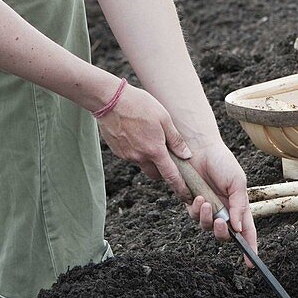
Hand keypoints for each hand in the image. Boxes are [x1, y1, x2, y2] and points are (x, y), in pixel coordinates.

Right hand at [96, 82, 194, 202]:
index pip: (171, 176)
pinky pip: (131, 156)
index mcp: (155, 150)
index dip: (180, 188)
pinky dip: (136, 150)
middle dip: (162, 171)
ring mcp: (127, 155)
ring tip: (148, 137)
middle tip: (166, 156)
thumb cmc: (140, 105)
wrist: (110, 101)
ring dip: (148, 158)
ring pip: (142, 163)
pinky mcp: (118, 151)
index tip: (187, 196)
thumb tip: (186, 155)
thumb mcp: (164, 118)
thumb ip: (175, 139)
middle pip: (155, 174)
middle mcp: (140, 157)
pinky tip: (135, 133)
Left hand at [184, 141, 257, 265]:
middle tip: (220, 223)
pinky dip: (196, 210)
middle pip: (224, 235)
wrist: (200, 148)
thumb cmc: (222, 162)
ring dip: (207, 219)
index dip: (250, 248)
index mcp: (239, 207)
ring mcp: (208, 208)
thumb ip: (239, 206)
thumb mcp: (237, 182)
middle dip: (222, 233)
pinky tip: (198, 197)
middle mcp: (224, 211)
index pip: (247, 232)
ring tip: (206, 202)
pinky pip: (194, 216)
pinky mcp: (192, 204)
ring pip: (207, 228)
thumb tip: (237, 228)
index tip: (250, 264)